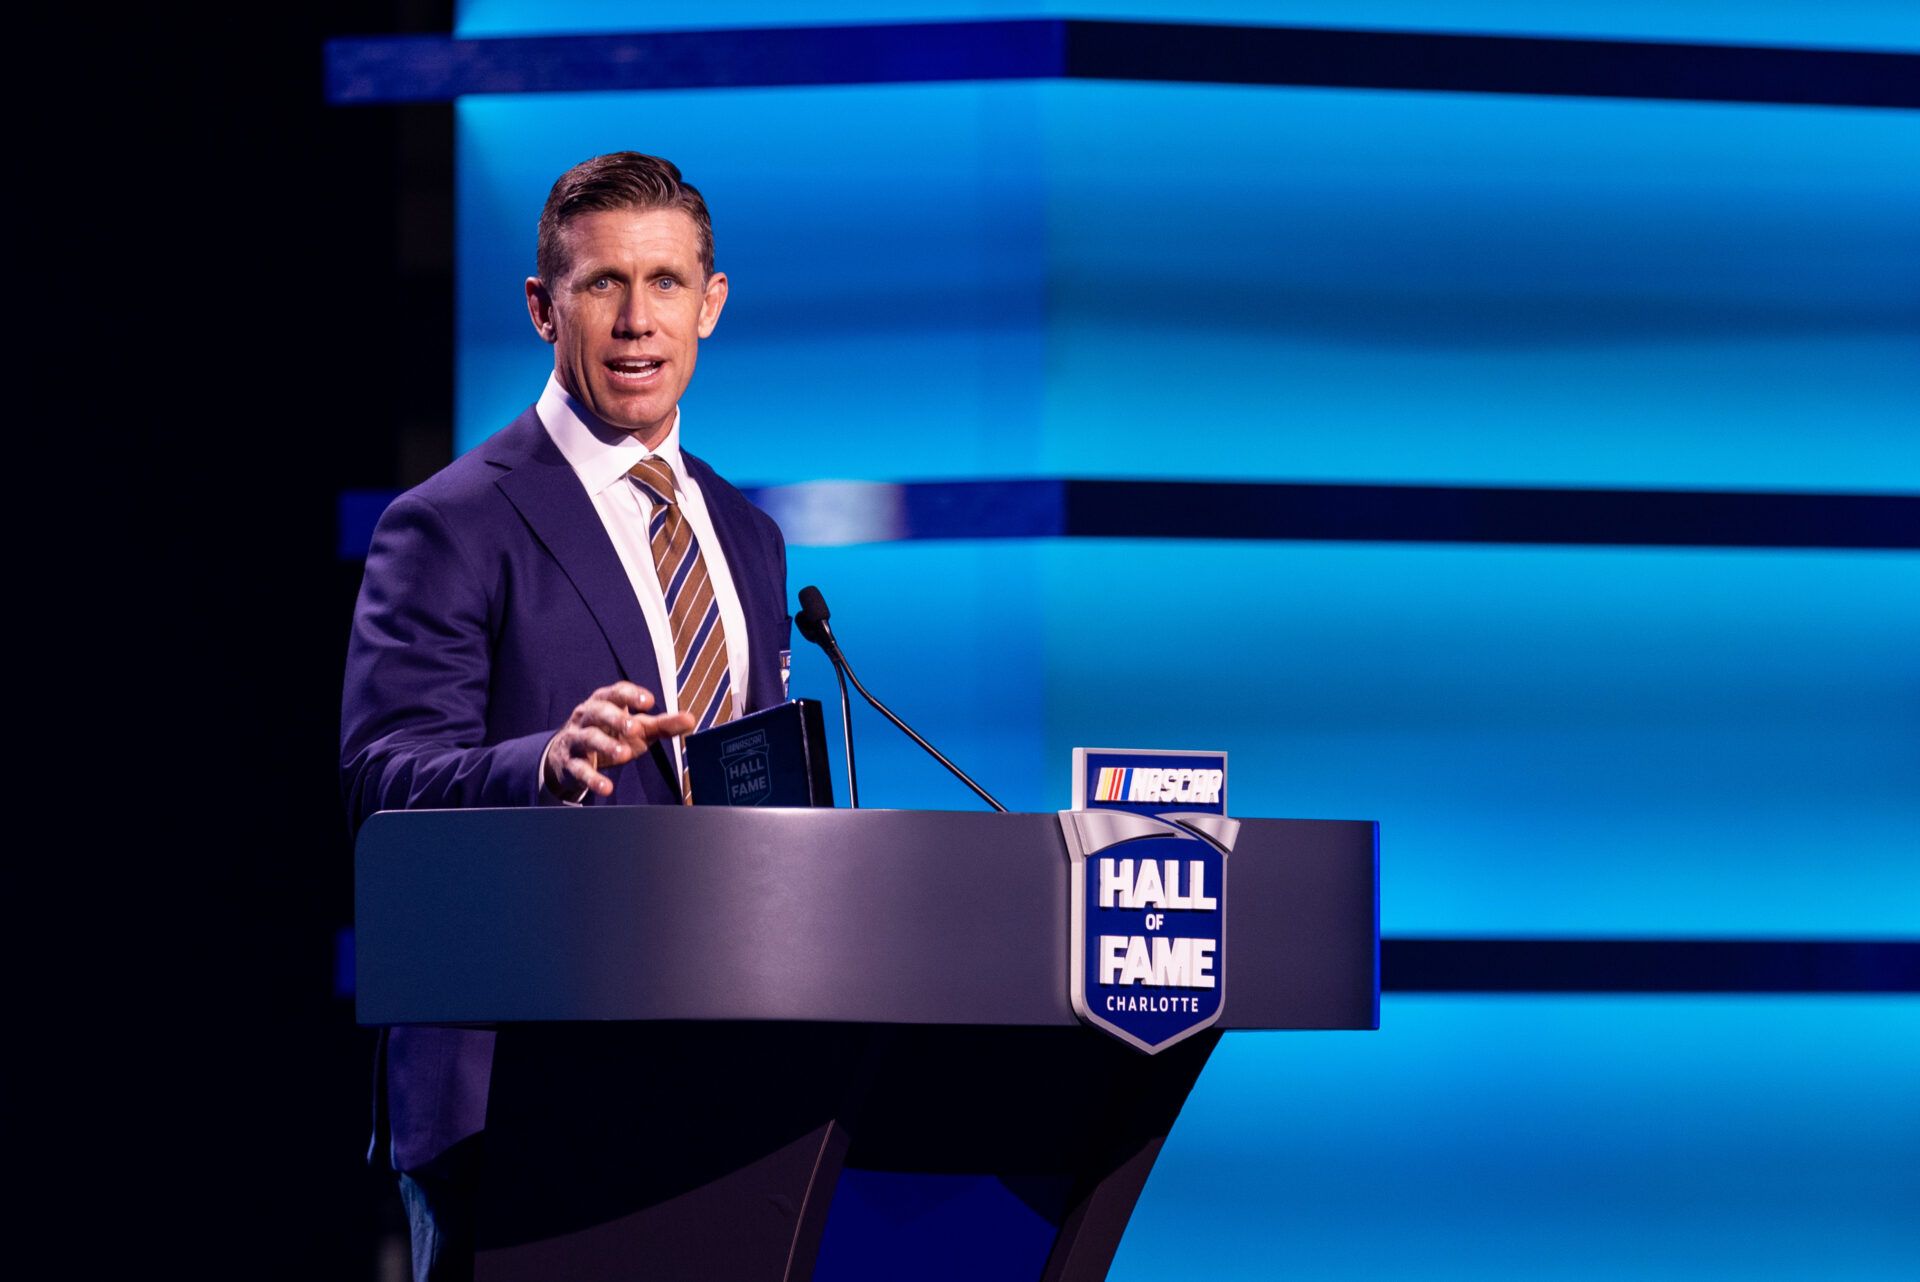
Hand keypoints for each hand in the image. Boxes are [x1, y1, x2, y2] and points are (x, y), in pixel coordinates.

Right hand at [543, 682, 695, 799]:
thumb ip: (663, 724)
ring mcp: (576, 739)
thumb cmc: (610, 735)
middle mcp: (587, 716)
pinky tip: (607, 788)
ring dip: (606, 746)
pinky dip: (592, 779)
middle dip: (616, 718)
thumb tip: (691, 719)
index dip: (631, 695)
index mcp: (605, 702)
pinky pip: (580, 770)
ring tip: (624, 754)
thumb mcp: (637, 729)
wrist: (569, 757)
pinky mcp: (570, 764)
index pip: (616, 692)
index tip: (649, 701)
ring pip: (588, 738)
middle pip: (599, 711)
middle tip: (634, 727)